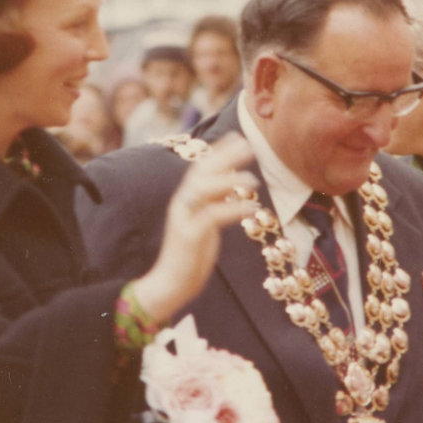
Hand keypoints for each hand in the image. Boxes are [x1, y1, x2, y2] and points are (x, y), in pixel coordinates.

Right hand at [133, 132, 257, 322]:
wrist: (171, 284)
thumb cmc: (191, 255)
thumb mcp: (205, 223)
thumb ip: (215, 202)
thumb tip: (234, 180)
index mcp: (185, 199)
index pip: (201, 168)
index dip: (218, 151)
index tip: (237, 137)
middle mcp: (182, 204)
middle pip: (201, 171)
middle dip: (224, 156)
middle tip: (248, 145)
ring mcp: (184, 219)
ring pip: (204, 189)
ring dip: (229, 180)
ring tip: (252, 178)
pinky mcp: (189, 236)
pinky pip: (212, 215)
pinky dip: (233, 208)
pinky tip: (251, 206)